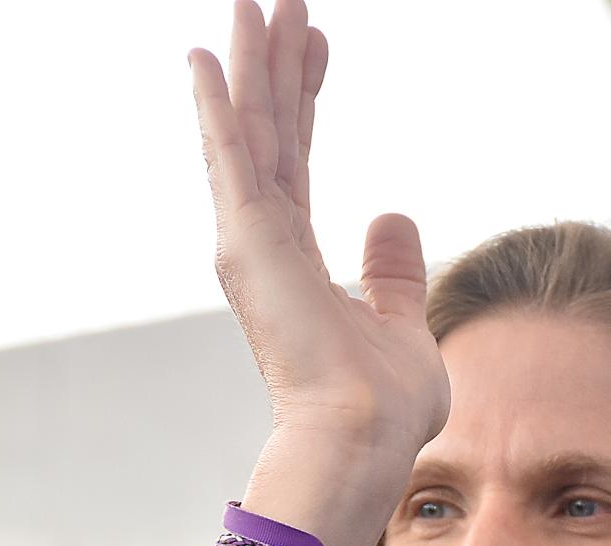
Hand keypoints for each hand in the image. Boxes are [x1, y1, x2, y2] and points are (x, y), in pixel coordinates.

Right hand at [190, 0, 448, 545]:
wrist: (362, 437)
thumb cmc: (384, 405)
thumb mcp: (404, 321)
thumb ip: (392, 270)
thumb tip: (393, 216)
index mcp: (297, 262)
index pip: (299, 160)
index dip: (308, 98)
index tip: (317, 44)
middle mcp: (265, 246)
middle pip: (271, 133)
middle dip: (276, 64)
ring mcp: (251, 243)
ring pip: (249, 131)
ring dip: (250, 64)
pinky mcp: (248, 242)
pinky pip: (231, 157)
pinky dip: (216, 105)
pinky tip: (206, 54)